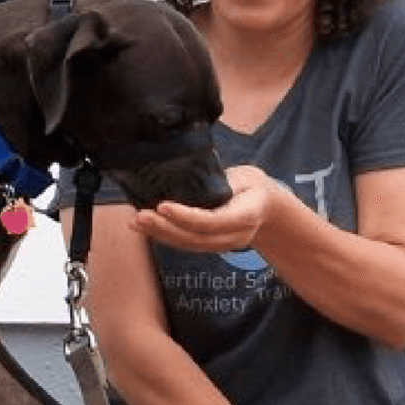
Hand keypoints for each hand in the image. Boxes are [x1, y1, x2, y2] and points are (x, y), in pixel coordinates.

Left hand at [130, 165, 280, 253]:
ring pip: (188, 244)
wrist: (268, 210)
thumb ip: (221, 177)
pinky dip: (162, 236)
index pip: (212, 221)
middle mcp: (234, 236)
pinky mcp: (208, 245)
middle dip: (165, 228)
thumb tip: (190, 160)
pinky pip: (184, 244)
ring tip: (135, 222)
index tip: (163, 205)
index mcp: (246, 216)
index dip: (185, 216)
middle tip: (140, 216)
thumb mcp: (246, 176)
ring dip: (159, 234)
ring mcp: (221, 244)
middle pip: (195, 237)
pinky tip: (143, 228)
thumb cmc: (253, 187)